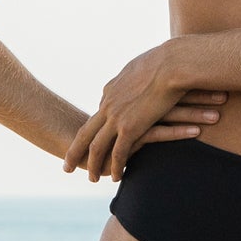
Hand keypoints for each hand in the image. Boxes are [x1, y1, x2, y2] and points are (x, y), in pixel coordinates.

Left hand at [62, 44, 227, 181]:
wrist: (173, 64)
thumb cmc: (168, 61)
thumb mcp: (146, 66)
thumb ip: (138, 76)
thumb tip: (142, 75)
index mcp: (112, 90)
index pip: (100, 113)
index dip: (95, 129)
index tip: (91, 140)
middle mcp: (109, 104)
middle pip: (86, 132)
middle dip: (75, 150)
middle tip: (67, 165)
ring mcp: (117, 117)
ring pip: (97, 147)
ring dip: (93, 164)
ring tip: (92, 178)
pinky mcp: (130, 128)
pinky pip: (118, 153)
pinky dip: (115, 167)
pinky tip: (115, 178)